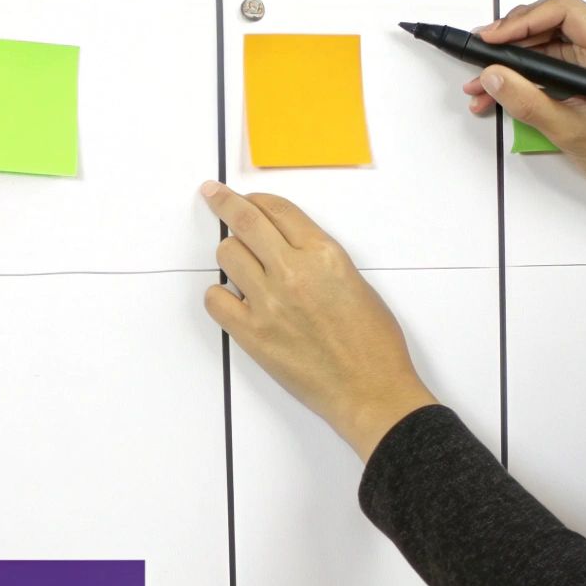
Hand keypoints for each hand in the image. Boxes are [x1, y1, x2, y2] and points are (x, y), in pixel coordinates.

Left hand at [199, 181, 436, 460]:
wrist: (370, 390)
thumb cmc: (373, 344)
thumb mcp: (355, 282)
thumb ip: (317, 259)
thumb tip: (286, 249)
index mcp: (323, 254)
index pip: (277, 210)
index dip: (254, 199)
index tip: (240, 196)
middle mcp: (292, 271)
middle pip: (245, 221)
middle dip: (223, 202)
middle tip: (212, 195)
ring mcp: (268, 302)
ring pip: (227, 255)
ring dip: (229, 254)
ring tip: (240, 266)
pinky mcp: (252, 334)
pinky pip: (215, 300)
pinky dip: (219, 295)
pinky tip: (231, 300)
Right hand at [462, 0, 585, 234]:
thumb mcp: (570, 130)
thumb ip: (527, 101)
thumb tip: (492, 76)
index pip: (563, 11)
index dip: (522, 21)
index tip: (490, 40)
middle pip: (551, 23)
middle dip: (510, 40)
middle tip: (478, 59)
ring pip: (546, 45)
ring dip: (511, 63)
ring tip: (481, 87)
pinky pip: (551, 65)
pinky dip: (523, 78)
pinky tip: (499, 95)